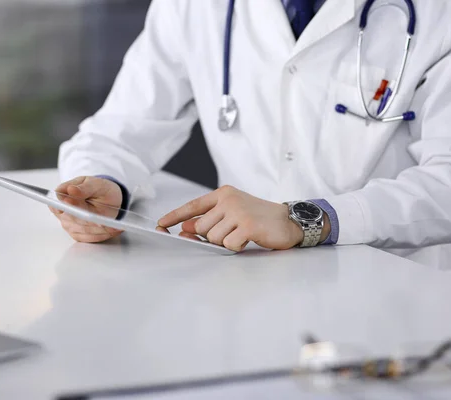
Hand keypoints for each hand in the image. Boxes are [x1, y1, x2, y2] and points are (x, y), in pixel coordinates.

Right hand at [50, 176, 123, 242]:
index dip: (65, 207)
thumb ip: (83, 188)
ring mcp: (69, 225)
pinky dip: (103, 234)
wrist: (110, 198)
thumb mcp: (94, 183)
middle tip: (101, 220)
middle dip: (88, 218)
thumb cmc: (99, 189)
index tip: (76, 209)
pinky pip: (91, 237)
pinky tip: (113, 229)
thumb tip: (70, 190)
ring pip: (84, 229)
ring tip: (113, 224)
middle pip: (73, 218)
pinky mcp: (79, 235)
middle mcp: (63, 213)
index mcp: (62, 196)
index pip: (57, 204)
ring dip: (99, 228)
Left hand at [158, 186, 311, 251]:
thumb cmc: (259, 217)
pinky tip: (248, 238)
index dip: (175, 216)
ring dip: (226, 242)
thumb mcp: (233, 212)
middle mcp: (228, 200)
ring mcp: (238, 212)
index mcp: (223, 194)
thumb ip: (210, 219)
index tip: (161, 223)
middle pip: (201, 228)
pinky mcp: (247, 225)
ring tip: (242, 234)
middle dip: (212, 236)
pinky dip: (237, 246)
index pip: (192, 206)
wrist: (288, 220)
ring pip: (213, 238)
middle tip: (232, 232)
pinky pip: (229, 244)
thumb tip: (185, 228)